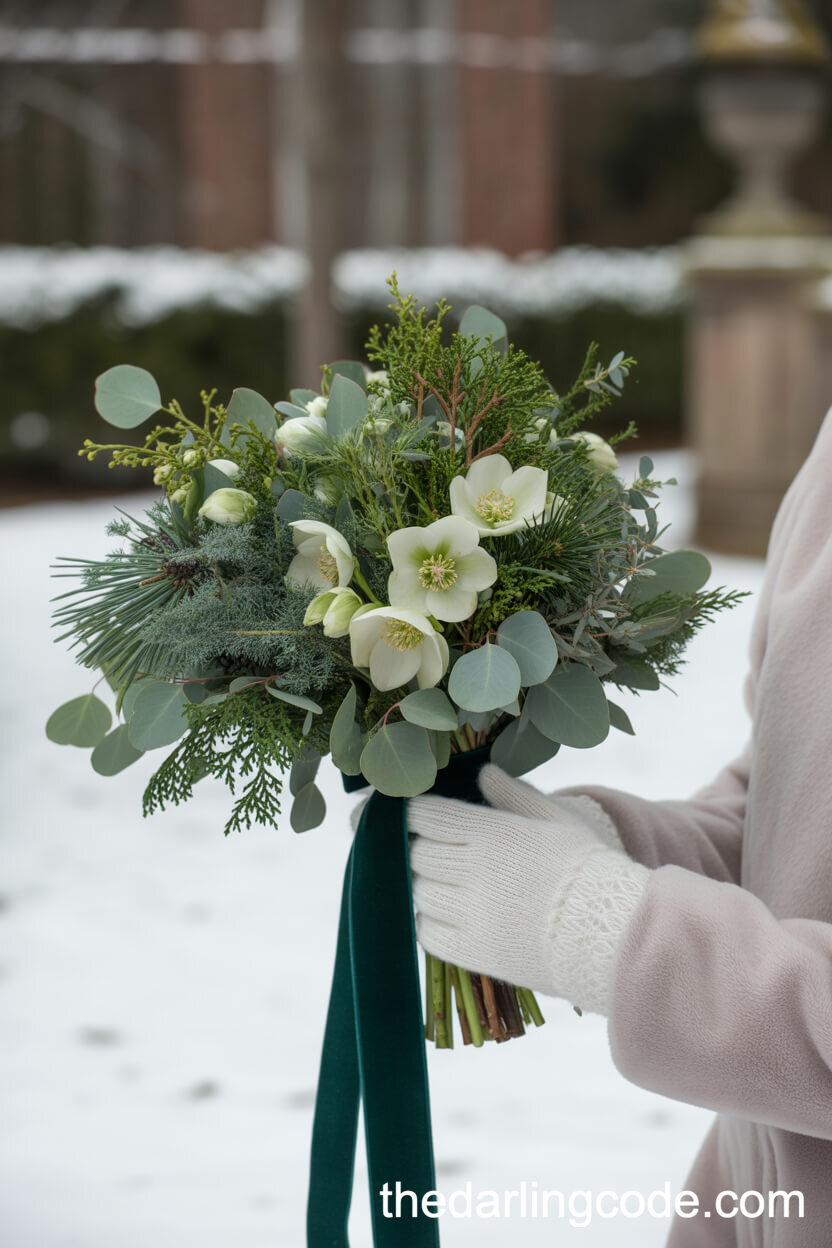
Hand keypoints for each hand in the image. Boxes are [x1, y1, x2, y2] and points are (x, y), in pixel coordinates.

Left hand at [407, 764, 648, 1014]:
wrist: (610, 929)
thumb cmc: (587, 866)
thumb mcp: (555, 819)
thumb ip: (514, 795)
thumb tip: (485, 773)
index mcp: (492, 833)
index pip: (428, 816)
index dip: (417, 813)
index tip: (420, 815)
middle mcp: (474, 871)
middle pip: (418, 853)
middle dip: (421, 847)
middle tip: (434, 848)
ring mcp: (471, 914)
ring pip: (420, 892)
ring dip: (426, 884)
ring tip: (443, 883)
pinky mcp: (474, 952)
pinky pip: (428, 933)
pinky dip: (428, 921)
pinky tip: (445, 914)